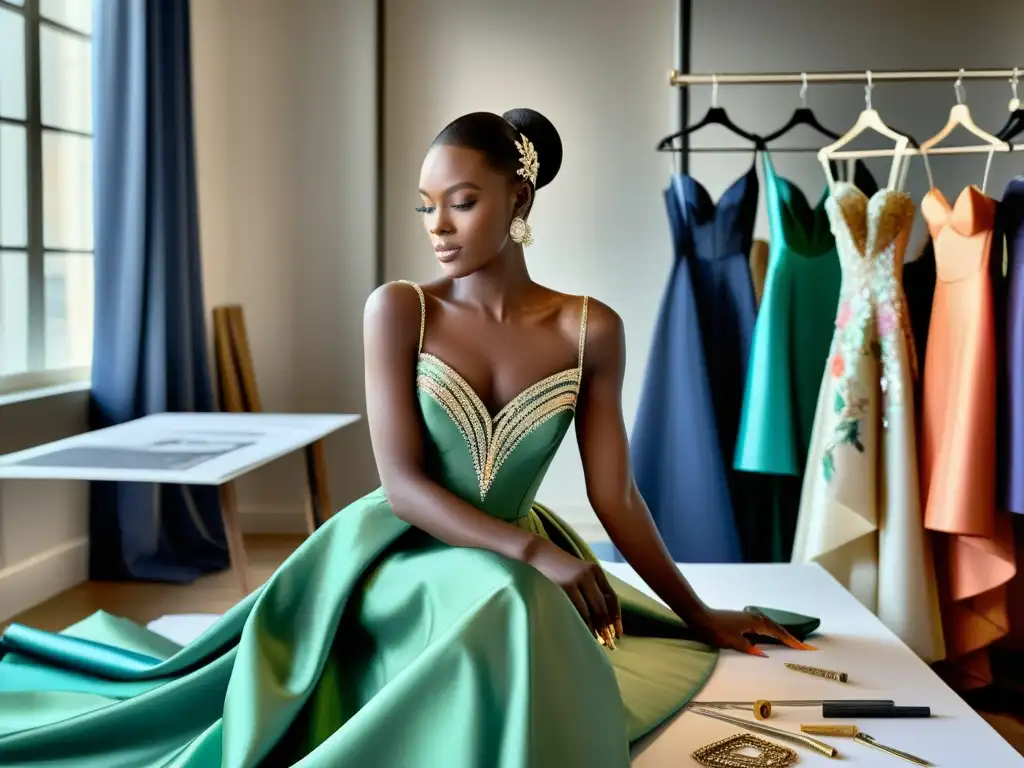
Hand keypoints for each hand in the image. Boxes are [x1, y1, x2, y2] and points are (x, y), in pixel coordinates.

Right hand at [528, 542, 620, 637]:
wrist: (537, 554)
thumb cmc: (558, 568)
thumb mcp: (579, 574)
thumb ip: (591, 589)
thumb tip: (604, 618)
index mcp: (596, 571)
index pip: (612, 597)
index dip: (617, 617)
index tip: (619, 633)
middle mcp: (589, 575)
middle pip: (603, 606)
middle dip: (607, 627)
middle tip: (609, 643)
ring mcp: (577, 580)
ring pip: (592, 610)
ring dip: (596, 628)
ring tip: (598, 641)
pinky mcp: (565, 587)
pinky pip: (578, 610)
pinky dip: (583, 623)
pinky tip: (584, 632)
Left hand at [689, 608, 816, 655]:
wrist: (700, 616)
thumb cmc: (715, 629)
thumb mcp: (732, 641)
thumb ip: (749, 648)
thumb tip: (764, 654)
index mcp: (755, 622)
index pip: (778, 633)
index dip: (791, 641)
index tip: (804, 648)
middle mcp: (755, 617)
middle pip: (777, 628)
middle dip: (790, 638)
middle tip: (804, 647)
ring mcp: (750, 617)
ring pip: (771, 626)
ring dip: (781, 634)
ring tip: (793, 643)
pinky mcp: (744, 620)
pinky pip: (764, 626)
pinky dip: (772, 632)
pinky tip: (772, 637)